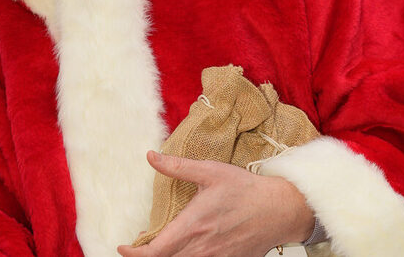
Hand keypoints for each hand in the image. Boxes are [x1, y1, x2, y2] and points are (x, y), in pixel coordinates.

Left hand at [117, 151, 313, 256]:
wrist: (279, 210)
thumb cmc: (246, 190)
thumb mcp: (210, 172)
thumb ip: (178, 167)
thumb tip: (152, 156)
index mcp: (192, 226)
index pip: (155, 252)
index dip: (134, 253)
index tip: (124, 246)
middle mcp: (201, 248)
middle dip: (148, 256)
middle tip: (140, 244)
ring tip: (162, 246)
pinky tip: (188, 248)